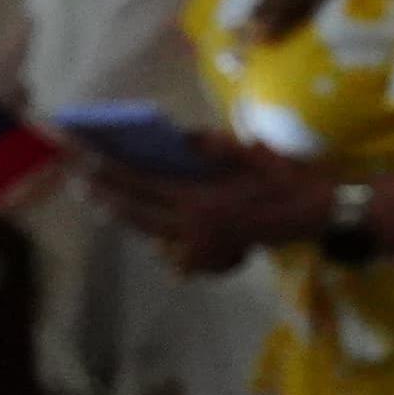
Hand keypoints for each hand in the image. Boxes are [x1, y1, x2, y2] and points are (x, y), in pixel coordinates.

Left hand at [87, 132, 333, 273]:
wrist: (317, 214)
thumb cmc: (287, 178)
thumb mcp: (249, 152)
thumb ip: (210, 146)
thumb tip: (177, 138)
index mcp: (201, 200)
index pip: (142, 184)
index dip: (110, 171)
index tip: (84, 158)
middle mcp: (193, 228)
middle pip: (136, 213)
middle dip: (104, 195)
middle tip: (76, 181)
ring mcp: (200, 247)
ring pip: (148, 231)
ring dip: (121, 214)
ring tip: (97, 198)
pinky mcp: (209, 256)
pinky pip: (171, 244)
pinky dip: (153, 231)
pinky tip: (139, 219)